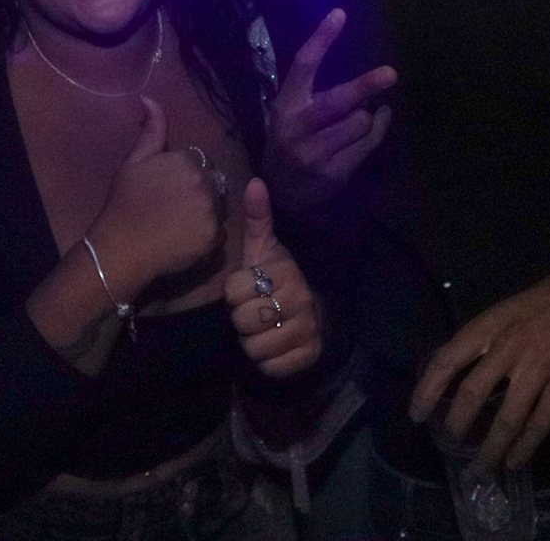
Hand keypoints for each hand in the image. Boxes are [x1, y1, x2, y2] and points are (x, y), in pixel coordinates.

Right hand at [88, 97, 223, 296]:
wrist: (122, 248)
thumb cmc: (124, 202)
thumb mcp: (134, 161)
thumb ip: (151, 130)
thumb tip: (150, 98)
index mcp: (187, 162)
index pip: (196, 163)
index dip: (180, 176)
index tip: (163, 190)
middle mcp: (205, 184)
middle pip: (210, 183)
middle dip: (196, 191)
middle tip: (170, 208)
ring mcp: (211, 213)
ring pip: (216, 206)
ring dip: (204, 211)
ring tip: (178, 224)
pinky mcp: (213, 239)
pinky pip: (218, 232)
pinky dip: (206, 235)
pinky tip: (184, 238)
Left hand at [224, 179, 321, 377]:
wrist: (314, 315)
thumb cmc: (279, 279)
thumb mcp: (265, 249)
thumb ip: (257, 218)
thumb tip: (254, 181)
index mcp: (285, 273)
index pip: (235, 290)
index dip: (235, 292)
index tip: (247, 288)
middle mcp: (300, 301)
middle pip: (243, 320)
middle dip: (242, 319)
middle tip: (254, 311)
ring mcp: (305, 330)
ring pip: (254, 347)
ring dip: (252, 342)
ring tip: (262, 329)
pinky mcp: (306, 357)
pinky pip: (269, 367)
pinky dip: (266, 362)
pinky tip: (273, 347)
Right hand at [263, 9, 396, 212]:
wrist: (282, 190)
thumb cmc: (292, 138)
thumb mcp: (291, 110)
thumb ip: (312, 90)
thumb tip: (346, 63)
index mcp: (286, 104)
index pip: (303, 65)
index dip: (321, 39)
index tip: (340, 14)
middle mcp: (297, 127)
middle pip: (337, 101)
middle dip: (365, 85)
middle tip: (390, 74)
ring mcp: (315, 153)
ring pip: (359, 122)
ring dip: (369, 115)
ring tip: (365, 114)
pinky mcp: (334, 172)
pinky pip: (368, 144)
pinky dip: (378, 129)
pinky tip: (378, 122)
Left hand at [408, 272, 549, 473]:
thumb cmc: (540, 304)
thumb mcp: (501, 312)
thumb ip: (478, 341)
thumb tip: (448, 373)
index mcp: (488, 327)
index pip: (446, 360)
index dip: (427, 390)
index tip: (416, 415)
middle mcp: (508, 348)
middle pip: (473, 393)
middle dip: (457, 425)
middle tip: (451, 444)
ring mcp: (538, 368)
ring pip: (508, 418)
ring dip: (490, 449)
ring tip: (479, 470)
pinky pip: (540, 423)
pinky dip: (525, 447)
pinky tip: (513, 462)